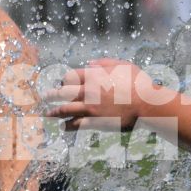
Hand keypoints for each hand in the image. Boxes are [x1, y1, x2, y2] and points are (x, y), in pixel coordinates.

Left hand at [44, 58, 166, 131]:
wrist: (146, 104)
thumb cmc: (138, 83)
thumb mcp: (123, 65)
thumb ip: (104, 62)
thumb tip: (89, 63)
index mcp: (93, 76)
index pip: (70, 76)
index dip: (64, 80)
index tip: (61, 83)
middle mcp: (88, 91)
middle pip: (62, 93)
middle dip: (50, 95)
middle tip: (44, 96)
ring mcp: (90, 107)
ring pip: (65, 110)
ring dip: (53, 112)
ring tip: (46, 114)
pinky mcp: (95, 121)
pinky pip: (76, 124)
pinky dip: (67, 126)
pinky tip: (63, 127)